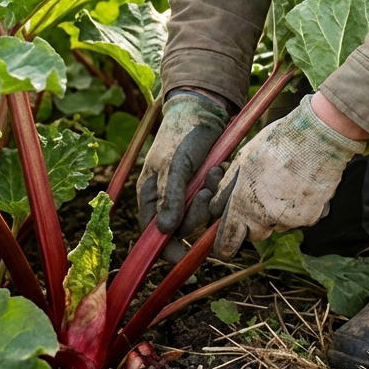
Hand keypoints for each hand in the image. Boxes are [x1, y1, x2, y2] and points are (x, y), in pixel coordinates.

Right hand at [137, 90, 230, 243]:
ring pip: (200, 215)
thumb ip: (170, 197)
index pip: (153, 234)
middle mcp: (166, 198)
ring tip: (213, 173)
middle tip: (205, 191)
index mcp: (150, 195)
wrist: (203, 111)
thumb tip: (163, 231)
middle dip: (197, 213)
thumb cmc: (182, 134)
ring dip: (210, 197)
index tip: (184, 258)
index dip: (166, 249)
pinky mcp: (203, 186)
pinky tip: (219, 169)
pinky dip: (218, 188)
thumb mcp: (174, 165)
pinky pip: (213, 201)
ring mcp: (186, 193)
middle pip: (181, 228)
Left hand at [209, 94, 367, 259]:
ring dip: (276, 214)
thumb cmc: (276, 142)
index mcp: (243, 204)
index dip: (223, 246)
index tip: (223, 246)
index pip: (228, 240)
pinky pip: (299, 219)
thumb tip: (218, 205)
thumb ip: (227, 187)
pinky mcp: (312, 218)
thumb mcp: (242, 160)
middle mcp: (266, 218)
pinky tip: (301, 185)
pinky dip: (298, 208)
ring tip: (284, 183)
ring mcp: (290, 220)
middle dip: (253, 223)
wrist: (317, 138)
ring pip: (278, 225)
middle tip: (258, 199)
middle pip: (255, 234)